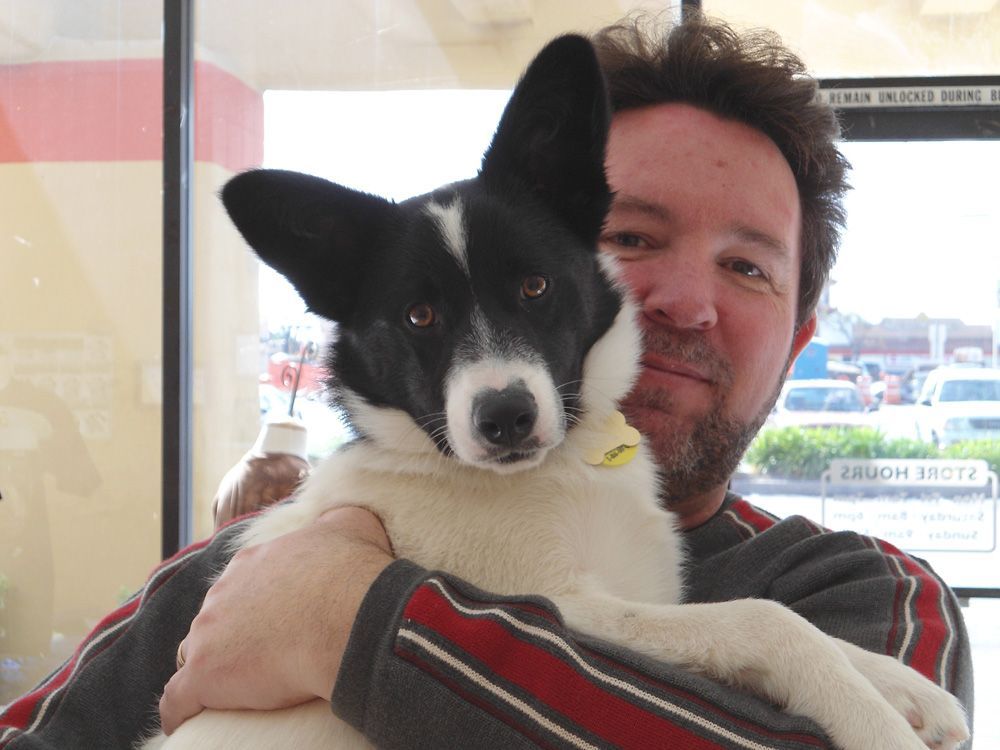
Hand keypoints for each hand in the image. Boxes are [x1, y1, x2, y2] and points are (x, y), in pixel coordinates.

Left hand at [159, 506, 392, 734]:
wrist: (349, 615)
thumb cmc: (353, 573)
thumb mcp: (350, 526)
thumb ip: (337, 521)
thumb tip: (338, 522)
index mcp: (252, 563)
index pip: (239, 588)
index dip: (252, 609)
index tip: (272, 626)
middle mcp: (222, 593)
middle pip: (214, 620)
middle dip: (229, 638)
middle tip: (260, 659)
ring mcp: (208, 635)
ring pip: (193, 656)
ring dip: (208, 670)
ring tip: (232, 691)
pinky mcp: (204, 675)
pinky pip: (177, 700)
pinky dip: (181, 711)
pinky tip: (189, 721)